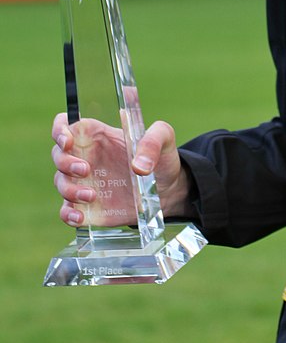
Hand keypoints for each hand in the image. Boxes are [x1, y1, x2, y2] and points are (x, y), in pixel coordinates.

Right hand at [51, 112, 192, 227]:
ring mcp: (85, 182)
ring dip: (69, 189)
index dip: (60, 130)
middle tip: (86, 170)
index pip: (66, 125)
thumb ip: (153, 141)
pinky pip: (67, 210)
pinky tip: (79, 217)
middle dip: (65, 162)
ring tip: (92, 196)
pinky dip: (67, 214)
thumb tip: (139, 166)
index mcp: (98, 135)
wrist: (169, 190)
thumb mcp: (164, 138)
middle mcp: (86, 156)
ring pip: (60, 182)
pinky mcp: (88, 206)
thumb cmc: (162, 157)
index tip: (68, 141)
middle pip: (58, 154)